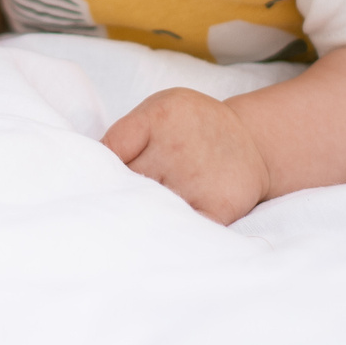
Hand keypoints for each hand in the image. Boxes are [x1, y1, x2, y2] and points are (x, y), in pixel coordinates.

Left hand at [103, 88, 271, 223]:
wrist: (251, 141)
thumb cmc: (191, 126)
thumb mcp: (158, 109)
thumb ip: (126, 133)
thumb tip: (94, 166)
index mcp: (159, 119)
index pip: (110, 150)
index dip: (99, 169)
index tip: (96, 180)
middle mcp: (176, 149)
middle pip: (127, 183)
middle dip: (117, 194)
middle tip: (113, 204)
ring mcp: (197, 180)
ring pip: (150, 208)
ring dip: (140, 216)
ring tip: (138, 218)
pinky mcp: (217, 207)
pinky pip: (184, 230)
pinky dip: (170, 235)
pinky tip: (162, 234)